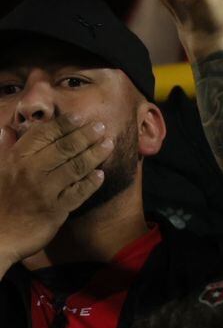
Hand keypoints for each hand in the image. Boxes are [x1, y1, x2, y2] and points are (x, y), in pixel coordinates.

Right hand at [0, 118, 112, 269]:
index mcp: (16, 158)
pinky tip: (101, 174)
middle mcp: (30, 171)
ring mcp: (44, 190)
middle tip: (101, 127)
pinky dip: (91, 183)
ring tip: (108, 144)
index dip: (64, 124)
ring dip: (94, 154)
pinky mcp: (55, 210)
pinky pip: (78, 193)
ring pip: (74, 167)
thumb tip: (6, 129)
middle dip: (85, 135)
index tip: (80, 117)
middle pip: (64, 147)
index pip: (43, 134)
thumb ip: (4, 148)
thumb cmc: (0, 200)